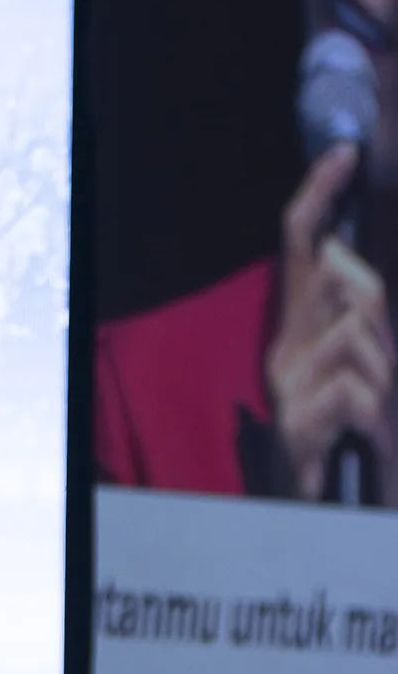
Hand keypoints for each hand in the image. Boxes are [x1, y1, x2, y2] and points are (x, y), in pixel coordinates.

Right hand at [267, 143, 395, 498]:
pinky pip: (352, 391)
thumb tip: (344, 261)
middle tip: (385, 365)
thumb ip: (362, 323)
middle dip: (375, 304)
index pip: (299, 246)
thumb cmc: (349, 440)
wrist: (319, 520)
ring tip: (381, 417)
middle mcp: (286, 351)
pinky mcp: (296, 427)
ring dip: (387, 374)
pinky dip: (374, 414)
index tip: (343, 154)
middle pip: (341, 278)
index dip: (318, 196)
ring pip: (356, 335)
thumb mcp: (365, 371)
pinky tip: (373, 439)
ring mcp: (287, 389)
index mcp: (300, 331)